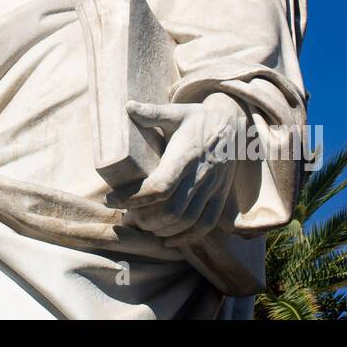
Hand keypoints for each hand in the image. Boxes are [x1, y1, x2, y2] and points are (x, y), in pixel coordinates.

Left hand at [114, 94, 245, 244]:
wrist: (234, 125)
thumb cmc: (198, 119)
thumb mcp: (177, 111)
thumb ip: (152, 112)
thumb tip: (127, 106)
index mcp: (185, 156)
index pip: (159, 186)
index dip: (134, 198)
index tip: (111, 199)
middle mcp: (201, 175)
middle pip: (172, 210)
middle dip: (145, 218)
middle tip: (127, 216)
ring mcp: (213, 189)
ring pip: (187, 221)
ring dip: (162, 229)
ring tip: (143, 225)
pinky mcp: (220, 197)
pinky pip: (206, 225)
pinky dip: (186, 237)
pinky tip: (168, 240)